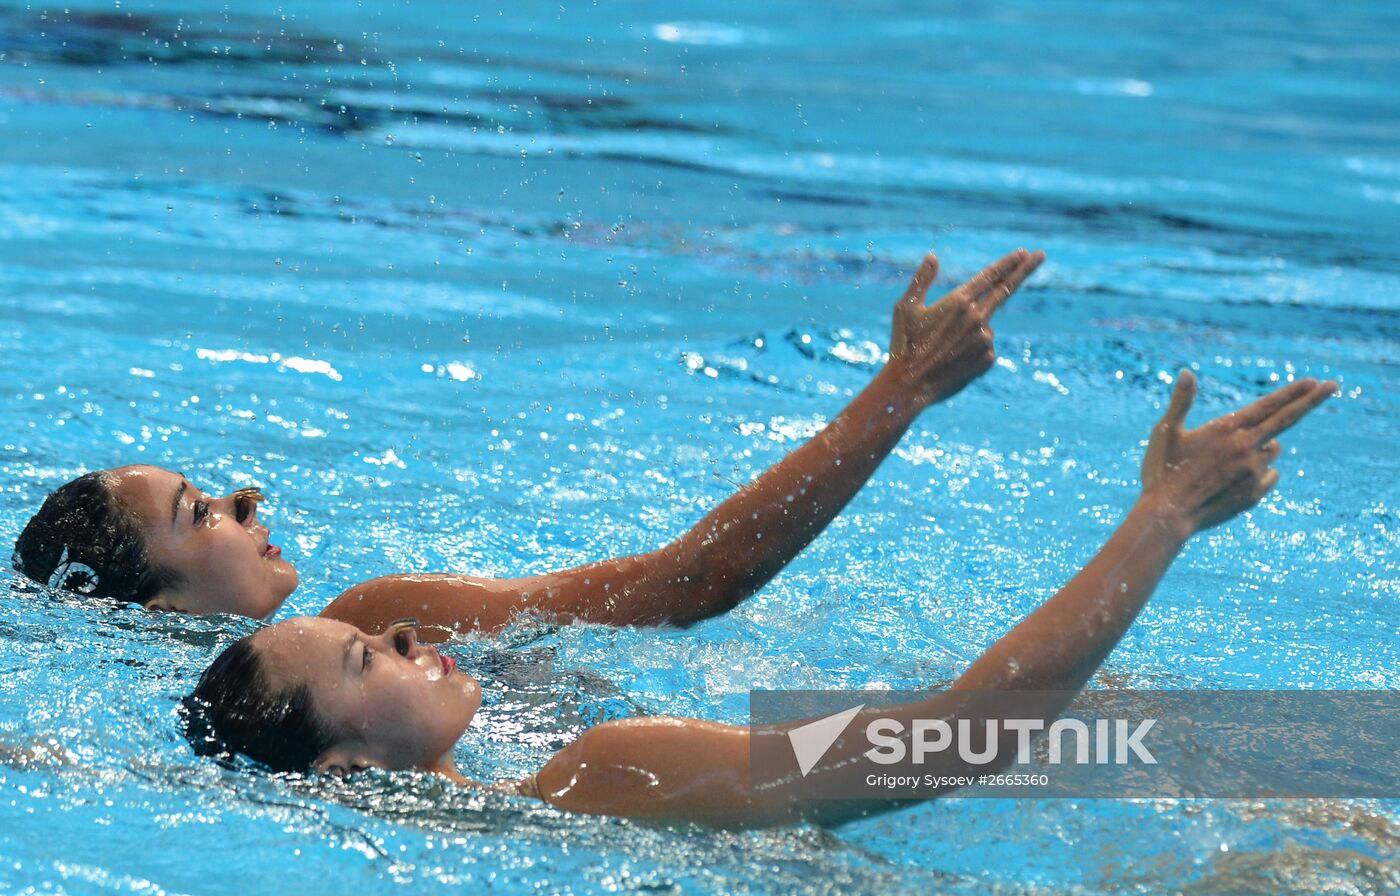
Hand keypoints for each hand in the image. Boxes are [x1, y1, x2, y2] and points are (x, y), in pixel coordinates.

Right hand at [888, 248, 1044, 403]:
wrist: (910, 386)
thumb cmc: (904, 345)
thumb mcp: (906, 308)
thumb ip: (922, 280)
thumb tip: (932, 256)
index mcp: (958, 301)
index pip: (990, 276)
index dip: (1008, 262)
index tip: (1022, 252)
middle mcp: (977, 317)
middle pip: (1007, 288)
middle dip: (1025, 269)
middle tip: (1041, 254)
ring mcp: (986, 338)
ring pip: (984, 326)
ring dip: (970, 331)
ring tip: (944, 349)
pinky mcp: (988, 358)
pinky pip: (984, 347)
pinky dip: (972, 350)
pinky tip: (952, 360)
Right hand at [1141, 371, 1335, 532]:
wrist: (1168, 515)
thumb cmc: (1161, 471)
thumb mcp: (1166, 432)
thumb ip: (1181, 401)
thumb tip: (1187, 372)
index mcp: (1226, 429)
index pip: (1268, 405)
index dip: (1292, 392)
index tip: (1314, 381)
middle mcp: (1246, 447)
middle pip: (1288, 420)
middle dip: (1312, 400)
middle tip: (1333, 385)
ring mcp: (1254, 472)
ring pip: (1271, 451)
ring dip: (1262, 447)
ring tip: (1229, 460)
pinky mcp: (1255, 494)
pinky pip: (1269, 475)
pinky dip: (1259, 472)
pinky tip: (1235, 479)